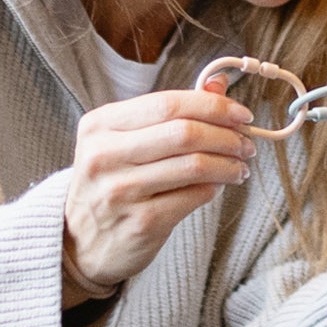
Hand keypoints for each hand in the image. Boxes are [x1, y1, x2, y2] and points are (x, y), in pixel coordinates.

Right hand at [61, 87, 257, 297]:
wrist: (79, 242)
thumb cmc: (110, 183)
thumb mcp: (124, 140)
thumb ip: (169, 112)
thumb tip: (218, 84)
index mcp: (100, 125)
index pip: (168, 104)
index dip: (212, 106)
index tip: (241, 114)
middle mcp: (105, 155)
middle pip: (184, 133)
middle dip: (227, 136)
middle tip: (247, 143)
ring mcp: (121, 190)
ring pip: (194, 165)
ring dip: (228, 164)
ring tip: (240, 167)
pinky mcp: (141, 222)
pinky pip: (193, 197)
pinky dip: (214, 188)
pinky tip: (218, 186)